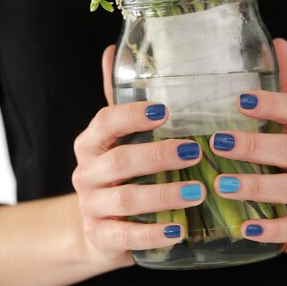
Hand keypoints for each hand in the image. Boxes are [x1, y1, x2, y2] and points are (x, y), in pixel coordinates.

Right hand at [72, 46, 205, 262]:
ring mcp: (91, 206)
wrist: (99, 225)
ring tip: (200, 191)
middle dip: (159, 156)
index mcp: (92, 141)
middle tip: (196, 150)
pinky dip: (153, 234)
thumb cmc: (122, 170)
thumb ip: (123, 97)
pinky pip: (125, 237)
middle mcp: (86, 172)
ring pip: (126, 199)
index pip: (106, 121)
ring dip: (165, 195)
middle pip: (120, 161)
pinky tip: (180, 230)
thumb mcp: (122, 134)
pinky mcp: (100, 237)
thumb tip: (112, 48)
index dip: (134, 115)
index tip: (166, 110)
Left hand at [211, 39, 286, 251]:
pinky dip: (269, 229)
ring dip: (254, 186)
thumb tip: (278, 42)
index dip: (269, 103)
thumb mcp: (283, 123)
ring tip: (221, 185)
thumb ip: (278, 87)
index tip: (238, 100)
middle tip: (216, 142)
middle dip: (252, 145)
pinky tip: (244, 228)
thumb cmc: (285, 157)